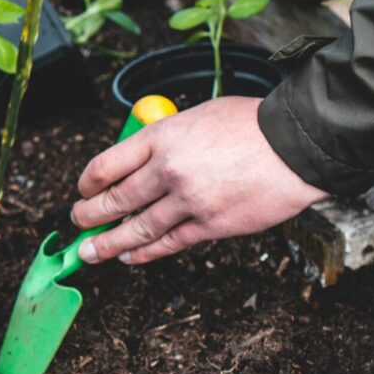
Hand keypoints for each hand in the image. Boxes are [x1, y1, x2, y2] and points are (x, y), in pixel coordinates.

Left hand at [71, 96, 328, 263]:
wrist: (296, 145)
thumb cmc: (250, 125)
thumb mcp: (197, 116)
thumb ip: (166, 138)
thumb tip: (141, 160)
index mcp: (162, 137)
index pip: (106, 164)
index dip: (87, 182)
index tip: (82, 190)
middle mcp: (168, 170)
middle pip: (115, 200)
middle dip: (88, 216)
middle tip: (77, 222)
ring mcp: (188, 201)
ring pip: (136, 229)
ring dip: (107, 244)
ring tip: (89, 252)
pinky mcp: (210, 225)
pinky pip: (168, 244)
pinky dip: (144, 253)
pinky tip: (129, 256)